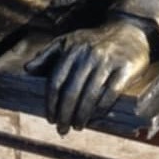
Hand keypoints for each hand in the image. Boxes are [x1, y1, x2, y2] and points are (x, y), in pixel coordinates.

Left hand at [28, 18, 152, 135]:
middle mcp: (88, 55)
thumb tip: (28, 69)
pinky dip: (100, 109)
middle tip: (62, 130)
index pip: (56, 81)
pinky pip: (110, 94)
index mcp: (71, 49)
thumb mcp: (69, 41)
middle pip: (71, 92)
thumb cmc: (94, 40)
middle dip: (64, 115)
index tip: (50, 118)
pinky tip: (95, 118)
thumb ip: (47, 55)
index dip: (51, 103)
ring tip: (78, 126)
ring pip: (89, 95)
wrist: (130, 28)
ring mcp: (107, 61)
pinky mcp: (125, 68)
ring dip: (81, 116)